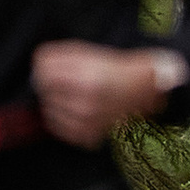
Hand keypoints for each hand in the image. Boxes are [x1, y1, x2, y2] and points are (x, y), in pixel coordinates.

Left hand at [30, 43, 177, 148]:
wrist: (150, 90)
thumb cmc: (123, 70)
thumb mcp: (91, 53)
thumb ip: (60, 57)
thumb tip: (38, 65)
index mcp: (87, 78)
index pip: (43, 69)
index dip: (49, 66)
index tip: (57, 67)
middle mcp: (85, 102)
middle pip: (45, 90)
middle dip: (56, 84)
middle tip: (75, 81)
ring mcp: (87, 122)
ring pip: (49, 111)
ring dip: (60, 103)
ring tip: (80, 96)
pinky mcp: (88, 136)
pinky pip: (60, 128)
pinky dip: (66, 120)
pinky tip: (81, 110)